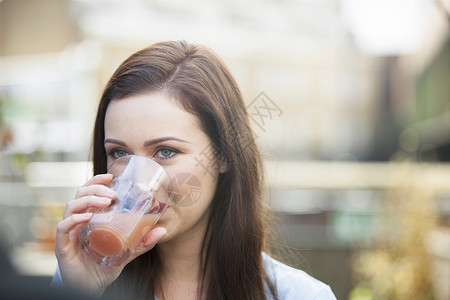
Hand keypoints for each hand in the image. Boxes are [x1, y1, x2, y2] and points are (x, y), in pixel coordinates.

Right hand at [54, 174, 165, 296]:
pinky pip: (63, 227)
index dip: (96, 181)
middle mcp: (77, 221)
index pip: (89, 192)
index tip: (110, 176)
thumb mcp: (127, 250)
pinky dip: (74, 219)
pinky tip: (87, 217)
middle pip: (80, 194)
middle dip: (96, 189)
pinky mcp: (62, 246)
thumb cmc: (105, 264)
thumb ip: (142, 241)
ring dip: (88, 201)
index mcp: (90, 216)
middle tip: (113, 194)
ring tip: (105, 202)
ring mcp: (69, 232)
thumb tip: (163, 230)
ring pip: (71, 207)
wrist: (92, 287)